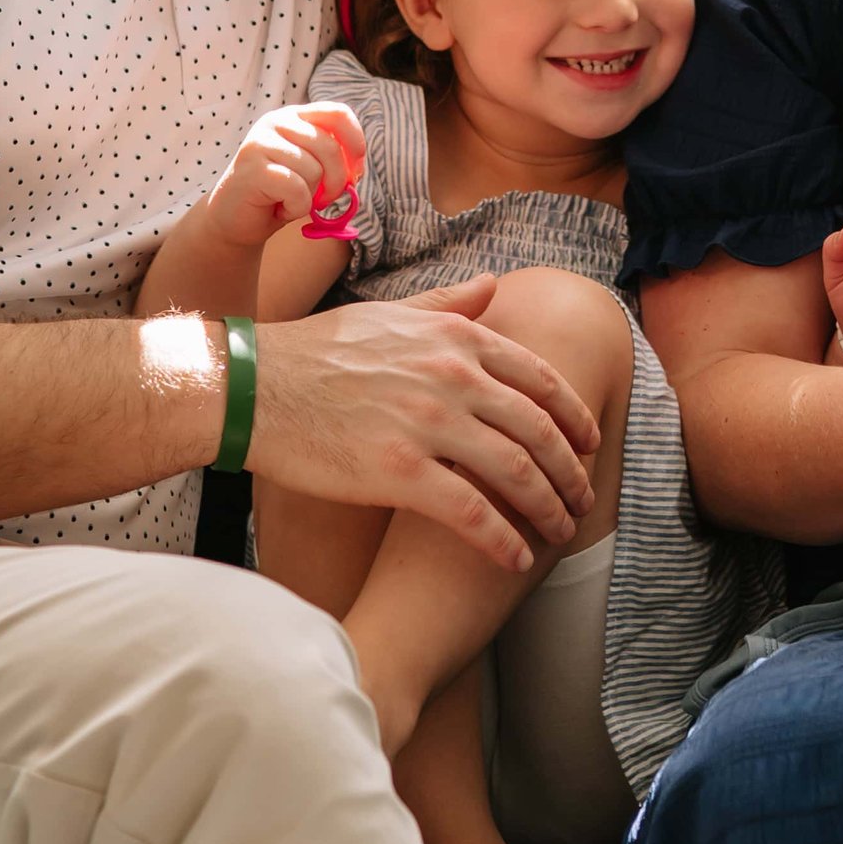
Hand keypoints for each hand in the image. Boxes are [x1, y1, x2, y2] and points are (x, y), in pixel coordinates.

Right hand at [204, 104, 365, 255]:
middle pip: (330, 146)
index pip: (337, 113)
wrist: (235, 218)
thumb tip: (356, 170)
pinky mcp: (253, 169)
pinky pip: (297, 189)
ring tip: (291, 200)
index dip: (355, 141)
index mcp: (293, 117)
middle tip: (324, 199)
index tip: (356, 169)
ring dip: (311, 196)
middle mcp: (276, 122)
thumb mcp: (310, 168)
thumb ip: (331, 159)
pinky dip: (296, 207)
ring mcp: (261, 143)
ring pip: (314, 170)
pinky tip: (280, 208)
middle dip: (337, 181)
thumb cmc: (278, 193)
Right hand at [249, 278, 599, 572]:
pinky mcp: (400, 472)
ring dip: (549, 509)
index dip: (574, 416)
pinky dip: (503, 540)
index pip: (539, 379)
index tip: (590, 442)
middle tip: (584, 499)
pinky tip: (516, 559)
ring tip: (561, 533)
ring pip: (516, 473)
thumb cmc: (315, 352)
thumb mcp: (389, 315)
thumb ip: (448, 304)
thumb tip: (493, 284)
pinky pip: (472, 513)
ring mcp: (428, 423)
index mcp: (455, 338)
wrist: (252, 387)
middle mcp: (452, 375)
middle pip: (539, 430)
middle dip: (571, 471)